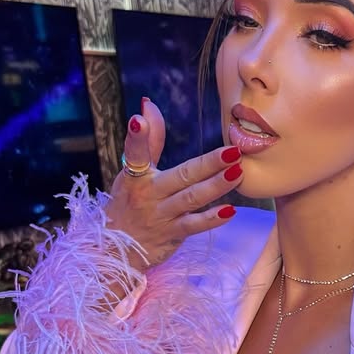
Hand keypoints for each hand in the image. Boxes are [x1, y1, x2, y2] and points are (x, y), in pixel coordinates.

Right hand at [106, 97, 243, 267]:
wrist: (115, 248)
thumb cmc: (130, 203)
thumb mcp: (133, 172)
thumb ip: (149, 140)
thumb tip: (148, 105)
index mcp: (136, 175)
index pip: (135, 153)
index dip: (137, 137)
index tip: (139, 121)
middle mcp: (148, 194)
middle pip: (181, 175)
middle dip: (208, 163)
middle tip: (233, 151)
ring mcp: (160, 215)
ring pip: (191, 199)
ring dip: (216, 186)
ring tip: (238, 172)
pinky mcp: (171, 235)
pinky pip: (193, 226)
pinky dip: (211, 219)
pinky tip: (230, 211)